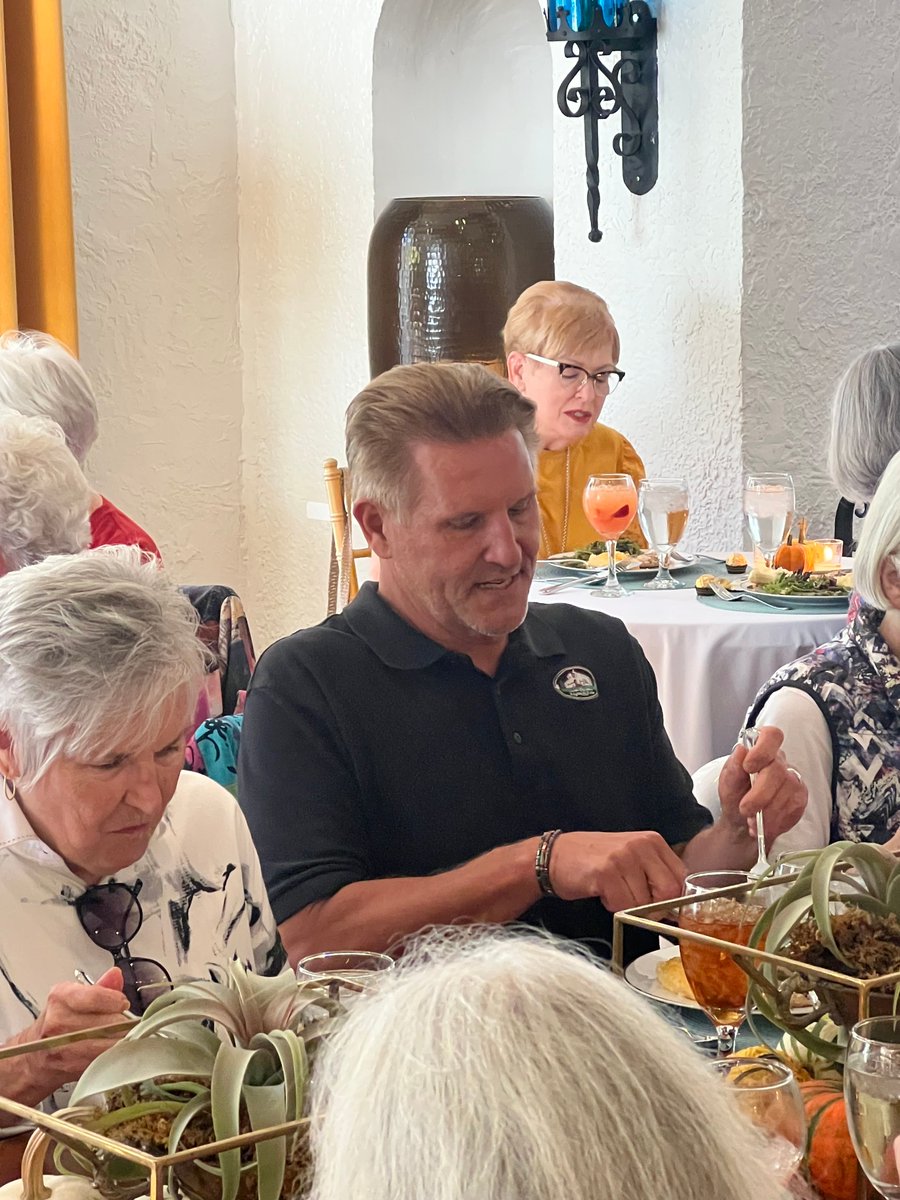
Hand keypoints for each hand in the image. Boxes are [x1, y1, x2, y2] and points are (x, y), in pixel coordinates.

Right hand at [11, 967, 129, 1102]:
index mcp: (60, 998)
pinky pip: (104, 1059)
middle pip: (106, 1022)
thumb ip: (100, 987)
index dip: (115, 1000)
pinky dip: (115, 1055)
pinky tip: (116, 1049)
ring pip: (107, 1043)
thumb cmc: (58, 1023)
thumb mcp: (74, 998)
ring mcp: (64, 1046)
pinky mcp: (72, 1067)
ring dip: (122, 1039)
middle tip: (129, 1022)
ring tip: (125, 1035)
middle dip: (123, 1023)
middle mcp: (59, 1021)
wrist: (35, 1056)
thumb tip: (115, 975)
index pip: (94, 997)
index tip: (123, 1003)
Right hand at [549, 830, 686, 910]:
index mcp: (652, 841)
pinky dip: (612, 906)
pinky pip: (623, 905)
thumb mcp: (632, 859)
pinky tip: (602, 892)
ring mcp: (624, 857)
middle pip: (670, 892)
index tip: (661, 909)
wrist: (554, 855)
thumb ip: (655, 875)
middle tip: (635, 905)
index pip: (681, 878)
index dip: (673, 900)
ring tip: (612, 891)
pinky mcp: (606, 872)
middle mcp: (641, 845)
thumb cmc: (594, 861)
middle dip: (654, 908)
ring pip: (645, 903)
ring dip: (628, 907)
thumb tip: (678, 907)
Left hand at [717, 726, 806, 843]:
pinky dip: (776, 821)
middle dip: (760, 794)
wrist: (742, 821)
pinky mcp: (799, 799)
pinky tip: (764, 826)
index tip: (749, 766)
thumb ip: (733, 768)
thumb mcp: (727, 782)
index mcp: (760, 750)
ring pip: (787, 792)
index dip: (763, 749)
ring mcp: (793, 780)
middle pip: (777, 770)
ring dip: (767, 812)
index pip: (771, 736)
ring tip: (751, 822)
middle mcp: (780, 762)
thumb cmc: (735, 796)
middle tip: (745, 809)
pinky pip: (793, 809)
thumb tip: (741, 749)